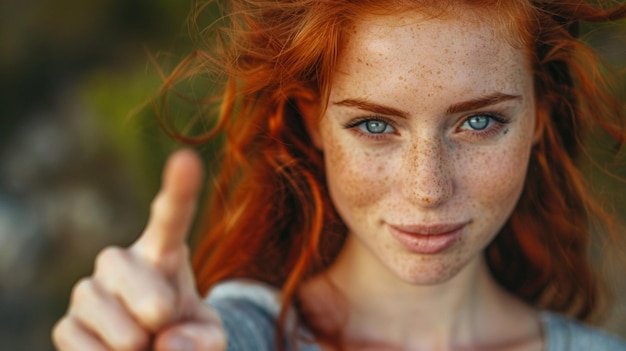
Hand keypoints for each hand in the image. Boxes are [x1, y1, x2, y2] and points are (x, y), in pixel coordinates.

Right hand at [52, 149, 225, 350]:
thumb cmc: (184, 333)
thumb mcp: (208, 335)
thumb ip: (204, 339)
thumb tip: (166, 340)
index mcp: (163, 251)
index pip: (171, 217)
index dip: (178, 190)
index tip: (186, 159)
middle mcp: (120, 261)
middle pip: (156, 304)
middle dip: (169, 330)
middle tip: (163, 325)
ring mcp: (89, 290)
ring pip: (128, 338)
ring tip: (141, 342)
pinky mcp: (67, 324)